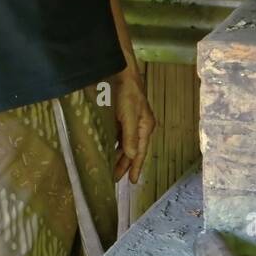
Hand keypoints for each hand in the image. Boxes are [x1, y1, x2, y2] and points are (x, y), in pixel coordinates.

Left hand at [112, 68, 156, 183]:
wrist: (123, 74)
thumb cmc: (128, 94)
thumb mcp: (129, 116)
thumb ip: (130, 137)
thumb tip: (133, 156)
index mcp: (145, 128)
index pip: (141, 152)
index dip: (136, 167)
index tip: (132, 181)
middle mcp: (141, 127)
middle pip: (134, 150)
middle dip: (126, 164)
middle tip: (117, 178)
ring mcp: (133, 122)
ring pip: (126, 144)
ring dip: (120, 156)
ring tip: (112, 168)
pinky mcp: (124, 117)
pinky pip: (121, 136)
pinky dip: (116, 145)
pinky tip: (109, 150)